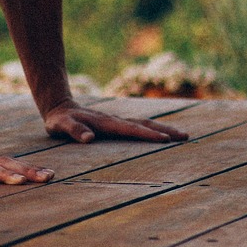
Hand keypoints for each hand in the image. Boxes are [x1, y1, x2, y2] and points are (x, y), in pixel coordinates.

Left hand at [43, 100, 188, 144]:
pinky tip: (162, 134)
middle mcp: (116, 120)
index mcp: (106, 123)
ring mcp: (117, 121)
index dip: (147, 135)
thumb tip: (89, 138)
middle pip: (145, 124)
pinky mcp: (116, 124)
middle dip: (165, 130)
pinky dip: (154, 129)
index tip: (165, 139)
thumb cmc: (60, 120)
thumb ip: (74, 131)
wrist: (60, 107)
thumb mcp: (61, 126)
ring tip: (183, 135)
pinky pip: (139, 126)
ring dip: (163, 128)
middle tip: (186, 136)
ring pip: (145, 123)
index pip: (131, 129)